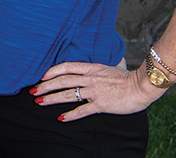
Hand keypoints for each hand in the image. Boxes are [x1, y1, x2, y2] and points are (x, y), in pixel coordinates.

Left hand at [31, 60, 161, 121]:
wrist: (141, 87)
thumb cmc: (130, 77)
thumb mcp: (116, 65)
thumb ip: (112, 62)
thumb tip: (117, 56)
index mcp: (92, 68)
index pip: (67, 66)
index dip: (52, 71)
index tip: (42, 76)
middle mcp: (90, 78)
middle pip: (62, 81)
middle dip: (45, 86)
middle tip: (33, 91)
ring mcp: (94, 91)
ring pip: (67, 94)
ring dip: (51, 99)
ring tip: (39, 102)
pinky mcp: (100, 104)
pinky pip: (81, 110)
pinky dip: (70, 115)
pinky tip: (60, 118)